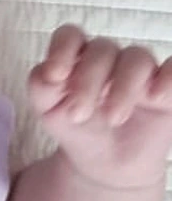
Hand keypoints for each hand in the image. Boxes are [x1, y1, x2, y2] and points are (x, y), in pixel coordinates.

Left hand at [28, 25, 171, 188]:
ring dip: (123, 86)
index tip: (55, 76)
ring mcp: (140, 71)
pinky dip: (168, 78)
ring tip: (113, 118)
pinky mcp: (166, 88)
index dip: (62, 48)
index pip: (70, 35)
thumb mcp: (48, 109)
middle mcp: (110, 58)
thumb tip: (49, 71)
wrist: (105, 164)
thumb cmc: (75, 127)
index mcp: (77, 56)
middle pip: (102, 48)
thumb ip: (40, 86)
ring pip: (137, 57)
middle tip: (79, 114)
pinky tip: (155, 96)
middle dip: (89, 80)